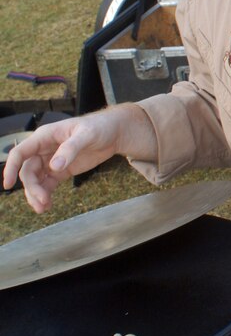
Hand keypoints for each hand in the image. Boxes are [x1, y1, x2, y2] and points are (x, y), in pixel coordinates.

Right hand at [2, 105, 153, 212]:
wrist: (114, 133)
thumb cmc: (99, 127)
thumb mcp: (87, 134)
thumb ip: (70, 149)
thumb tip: (54, 166)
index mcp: (45, 136)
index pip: (21, 153)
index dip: (11, 168)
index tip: (8, 185)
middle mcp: (43, 149)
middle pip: (28, 171)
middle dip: (32, 188)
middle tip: (43, 202)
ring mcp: (51, 161)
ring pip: (36, 181)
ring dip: (36, 195)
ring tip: (44, 208)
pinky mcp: (61, 170)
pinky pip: (47, 184)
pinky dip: (45, 195)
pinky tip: (48, 205)